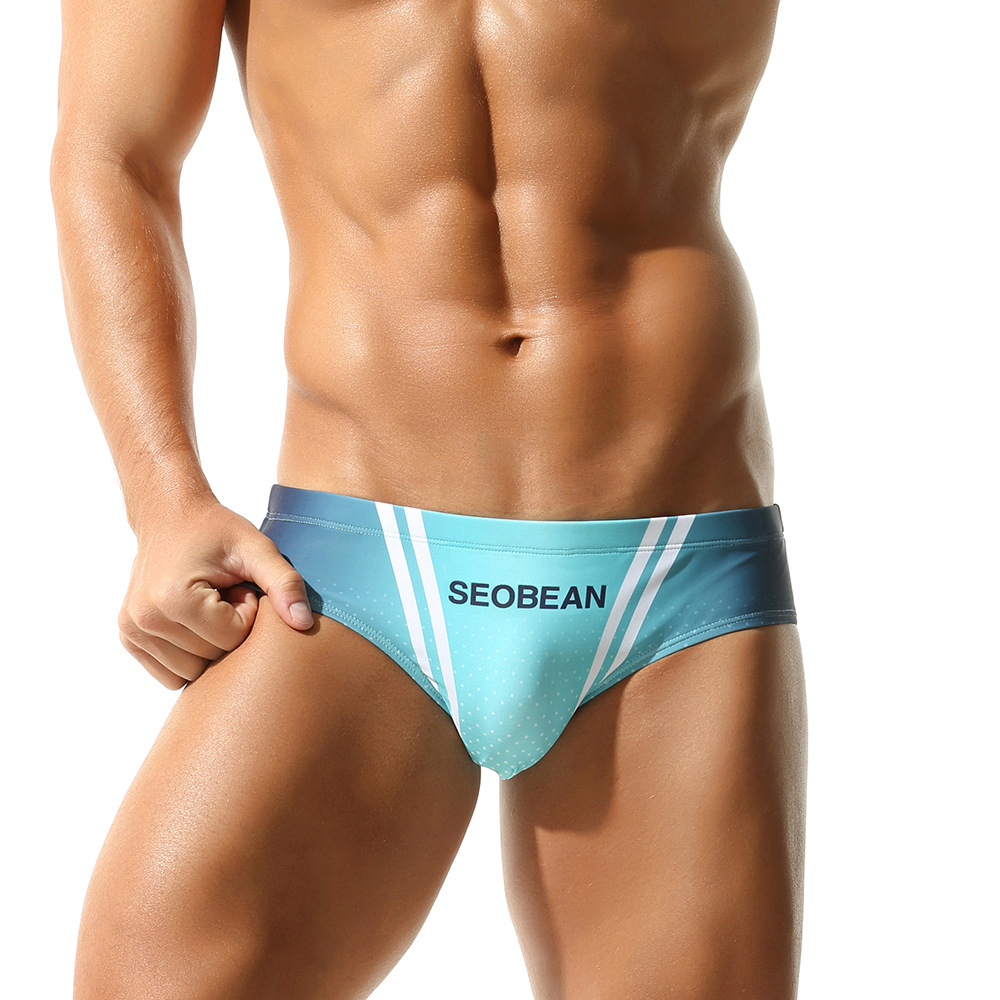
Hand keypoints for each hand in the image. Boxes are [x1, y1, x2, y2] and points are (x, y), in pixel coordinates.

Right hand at [117, 499, 313, 687]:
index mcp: (174, 598)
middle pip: (212, 658)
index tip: (239, 587)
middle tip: (224, 594)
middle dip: (229, 630)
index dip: (247, 613)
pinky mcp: (130, 639)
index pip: (232, 639)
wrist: (170, 517)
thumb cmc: (216, 531)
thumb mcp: (257, 549)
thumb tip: (303, 623)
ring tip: (209, 606)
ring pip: (193, 672)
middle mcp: (145, 619)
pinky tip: (193, 622)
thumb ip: (284, 583)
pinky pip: (172, 675)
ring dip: (209, 644)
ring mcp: (132, 632)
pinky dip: (190, 655)